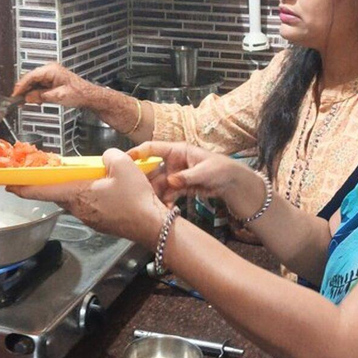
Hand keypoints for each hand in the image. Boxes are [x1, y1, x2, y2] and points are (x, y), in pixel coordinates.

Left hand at [6, 149, 167, 248]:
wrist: (152, 226)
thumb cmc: (136, 199)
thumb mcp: (124, 165)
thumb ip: (109, 156)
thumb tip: (106, 160)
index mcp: (78, 194)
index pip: (43, 190)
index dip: (23, 186)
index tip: (8, 183)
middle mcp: (79, 208)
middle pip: (59, 193)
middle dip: (51, 183)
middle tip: (47, 171)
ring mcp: (90, 217)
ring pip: (75, 199)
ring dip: (74, 188)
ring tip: (84, 177)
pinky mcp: (101, 221)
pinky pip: (89, 204)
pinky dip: (90, 194)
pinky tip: (104, 188)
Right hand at [12, 62, 96, 106]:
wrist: (89, 96)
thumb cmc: (80, 93)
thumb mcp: (58, 97)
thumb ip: (40, 96)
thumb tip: (28, 97)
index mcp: (52, 70)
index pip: (31, 76)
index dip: (21, 86)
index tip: (15, 94)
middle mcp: (50, 70)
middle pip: (31, 78)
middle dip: (24, 90)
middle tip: (18, 100)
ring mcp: (51, 75)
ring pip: (34, 82)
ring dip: (30, 92)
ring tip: (27, 102)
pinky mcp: (52, 81)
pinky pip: (40, 85)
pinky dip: (36, 93)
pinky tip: (36, 100)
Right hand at [129, 141, 255, 208]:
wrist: (232, 182)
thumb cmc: (220, 169)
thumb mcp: (204, 171)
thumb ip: (187, 176)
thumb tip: (171, 181)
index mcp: (177, 151)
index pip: (153, 148)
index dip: (138, 153)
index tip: (125, 159)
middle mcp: (173, 162)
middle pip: (152, 169)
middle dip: (144, 180)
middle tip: (136, 191)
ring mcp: (175, 175)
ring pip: (158, 184)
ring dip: (154, 194)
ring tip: (151, 204)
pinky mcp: (178, 187)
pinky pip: (167, 194)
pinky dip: (164, 201)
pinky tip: (164, 209)